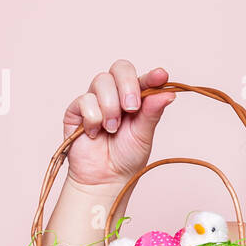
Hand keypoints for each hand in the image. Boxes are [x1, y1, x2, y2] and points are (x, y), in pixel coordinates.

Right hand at [62, 61, 177, 188]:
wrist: (104, 178)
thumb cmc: (126, 157)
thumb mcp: (144, 135)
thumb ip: (152, 112)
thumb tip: (169, 93)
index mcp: (136, 98)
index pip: (143, 78)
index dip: (152, 76)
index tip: (161, 76)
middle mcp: (116, 94)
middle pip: (120, 68)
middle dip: (127, 86)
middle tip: (131, 109)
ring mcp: (95, 99)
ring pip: (102, 81)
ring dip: (110, 108)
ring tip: (112, 129)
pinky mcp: (77, 109)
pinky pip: (85, 100)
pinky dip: (93, 119)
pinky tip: (95, 133)